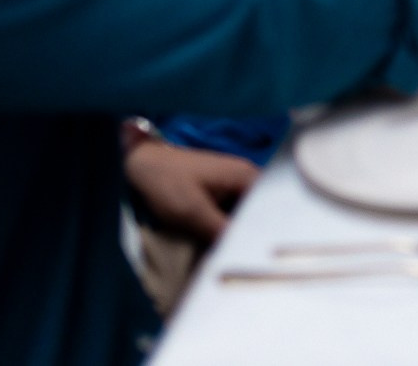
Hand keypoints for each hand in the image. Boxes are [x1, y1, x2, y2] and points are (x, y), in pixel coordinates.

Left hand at [124, 142, 259, 243]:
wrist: (145, 164)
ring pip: (249, 210)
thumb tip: (243, 249)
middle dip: (255, 231)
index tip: (260, 251)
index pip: (272, 207)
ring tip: (238, 248)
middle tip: (248, 254)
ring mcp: (236, 180)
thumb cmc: (168, 183)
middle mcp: (247, 175)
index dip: (268, 231)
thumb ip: (220, 230)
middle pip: (262, 209)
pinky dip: (232, 222)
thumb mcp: (193, 212)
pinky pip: (237, 208)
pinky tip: (225, 236)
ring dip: (242, 227)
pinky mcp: (224, 187)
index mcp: (246, 176)